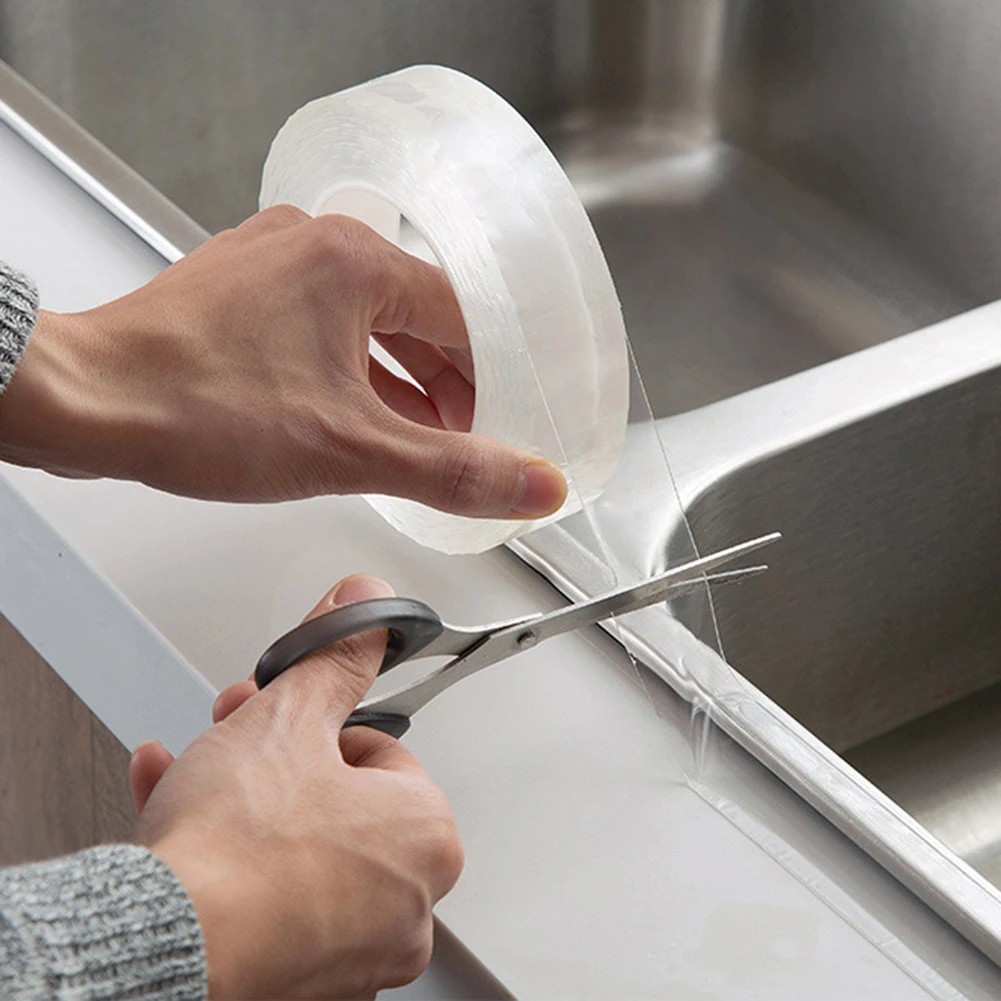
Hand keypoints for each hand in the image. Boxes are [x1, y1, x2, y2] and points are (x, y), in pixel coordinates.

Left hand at [0, 207, 565, 516]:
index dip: (493, 381)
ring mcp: (272, 265)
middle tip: (467, 438)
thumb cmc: (195, 405)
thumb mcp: (351, 450)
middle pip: (416, 319)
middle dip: (447, 386)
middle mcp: (314, 245)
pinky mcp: (241, 294)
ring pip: (367, 325)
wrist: (84, 402)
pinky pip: (321, 328)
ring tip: (421, 437)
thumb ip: (452, 472)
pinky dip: (350, 373)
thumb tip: (531, 484)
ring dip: (400, 383)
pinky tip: (356, 417)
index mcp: (354, 259)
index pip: (462, 320)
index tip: (505, 422)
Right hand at [129, 574, 462, 998]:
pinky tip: (175, 826)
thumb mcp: (288, 718)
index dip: (317, 728)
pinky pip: (267, 902)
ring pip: (295, 850)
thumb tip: (366, 608)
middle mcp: (406, 903)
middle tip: (233, 740)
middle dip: (272, 760)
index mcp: (427, 837)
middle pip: (335, 801)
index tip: (279, 722)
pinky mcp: (298, 980)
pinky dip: (228, 864)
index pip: (379, 753)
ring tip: (190, 778)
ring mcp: (355, 952)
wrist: (164, 946)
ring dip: (239, 805)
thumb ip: (335, 656)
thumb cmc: (236, 851)